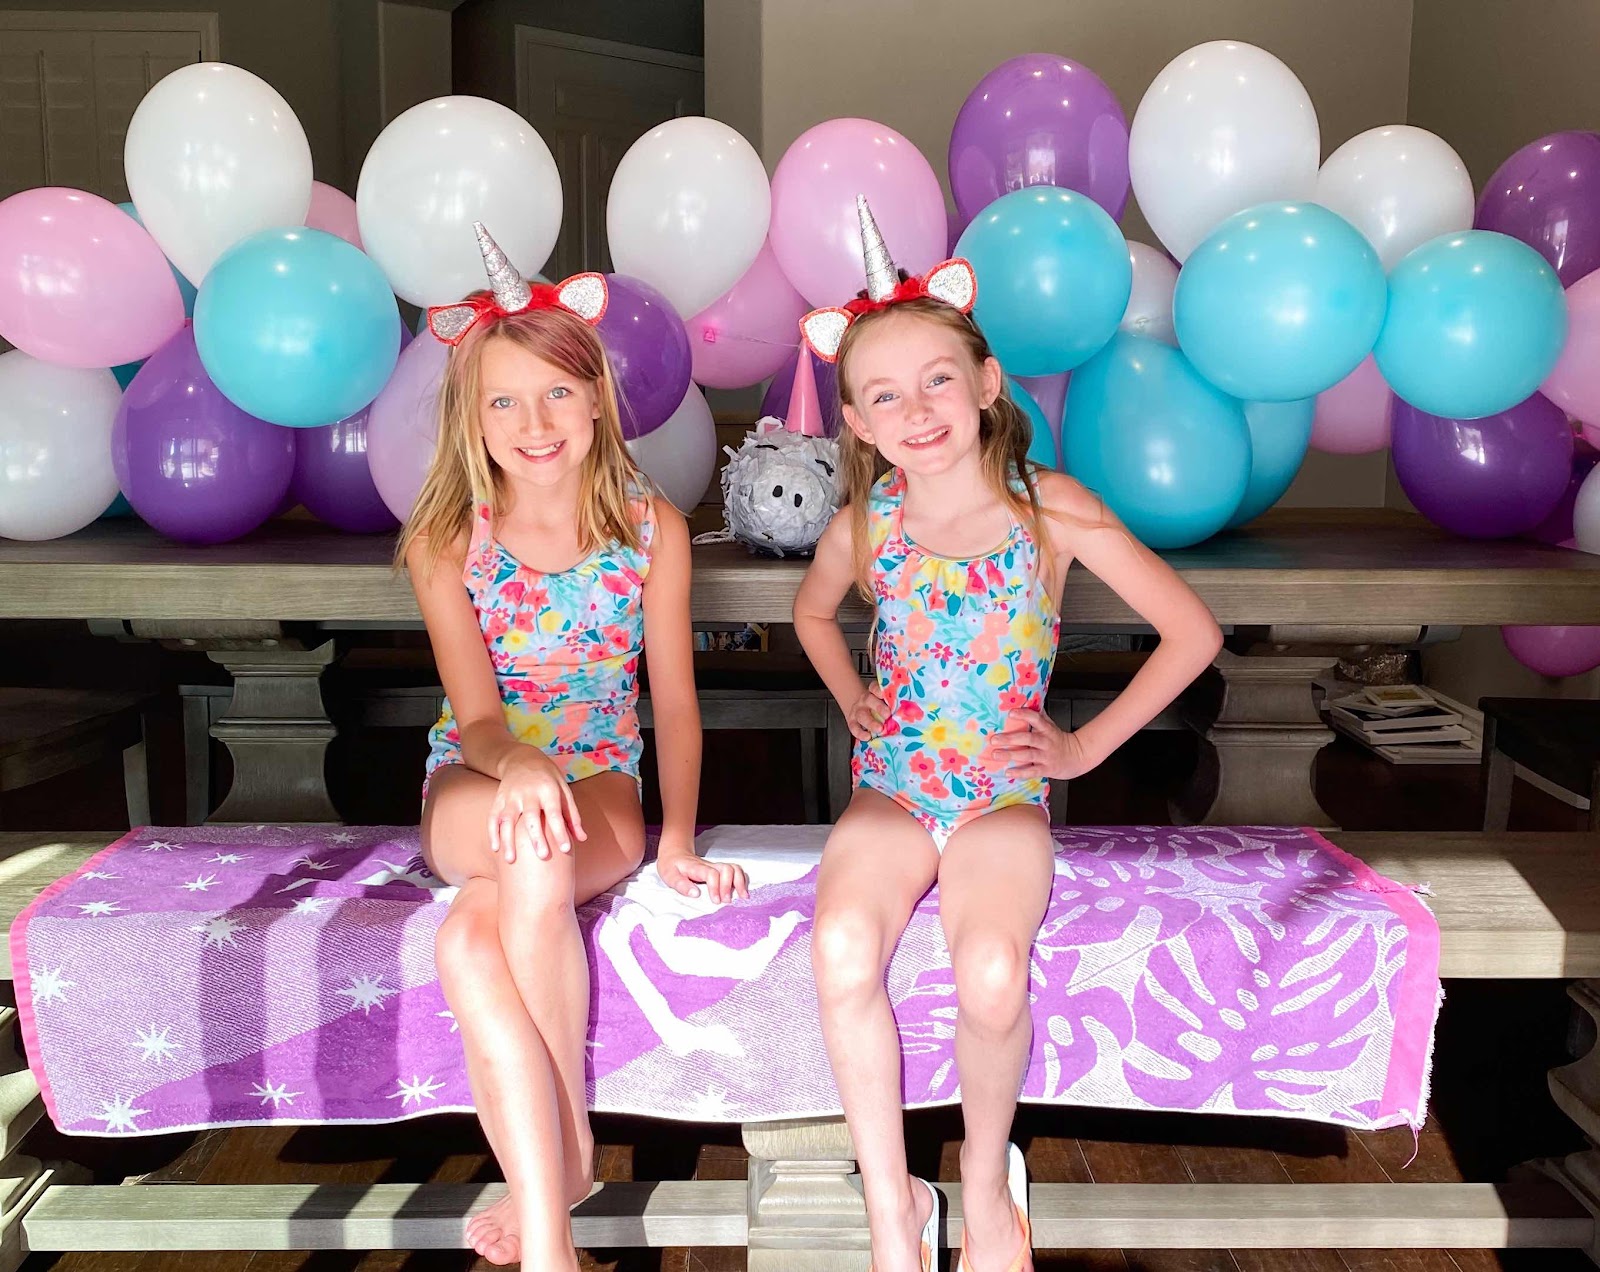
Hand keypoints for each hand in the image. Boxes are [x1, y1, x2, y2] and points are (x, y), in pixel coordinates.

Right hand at [489, 748, 586, 863]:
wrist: (522, 758)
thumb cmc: (548, 778)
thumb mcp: (564, 790)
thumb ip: (572, 815)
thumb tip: (581, 839)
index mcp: (548, 789)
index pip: (555, 813)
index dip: (560, 831)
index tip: (565, 849)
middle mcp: (528, 792)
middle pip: (531, 816)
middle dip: (536, 837)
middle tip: (542, 857)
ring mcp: (511, 795)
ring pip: (507, 818)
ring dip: (507, 839)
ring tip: (510, 860)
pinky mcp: (498, 798)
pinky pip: (493, 816)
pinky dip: (492, 832)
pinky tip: (495, 848)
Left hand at [656, 843, 748, 902]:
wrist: (675, 854)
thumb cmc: (672, 867)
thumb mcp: (670, 876)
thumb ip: (681, 885)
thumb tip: (696, 894)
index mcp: (697, 868)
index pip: (711, 873)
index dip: (716, 887)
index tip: (716, 901)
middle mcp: (710, 866)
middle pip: (727, 869)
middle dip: (730, 885)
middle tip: (726, 901)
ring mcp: (717, 867)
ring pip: (735, 868)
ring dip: (740, 882)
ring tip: (742, 897)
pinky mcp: (720, 870)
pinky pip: (736, 871)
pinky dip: (742, 880)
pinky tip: (742, 892)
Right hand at [845, 681, 889, 740]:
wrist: (863, 710)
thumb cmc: (881, 708)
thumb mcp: (887, 702)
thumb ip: (895, 705)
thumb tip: (911, 711)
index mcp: (874, 692)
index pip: (875, 687)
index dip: (879, 690)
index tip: (885, 695)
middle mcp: (865, 700)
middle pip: (869, 700)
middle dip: (878, 707)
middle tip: (887, 715)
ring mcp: (857, 711)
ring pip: (862, 715)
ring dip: (870, 722)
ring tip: (879, 729)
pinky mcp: (852, 722)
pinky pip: (854, 727)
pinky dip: (860, 733)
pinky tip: (867, 737)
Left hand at [984, 709, 1101, 780]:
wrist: (1077, 756)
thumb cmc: (1058, 739)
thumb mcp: (1051, 725)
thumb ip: (1038, 715)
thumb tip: (1026, 699)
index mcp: (1047, 729)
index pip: (1036, 719)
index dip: (1024, 715)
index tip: (1011, 713)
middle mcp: (1046, 742)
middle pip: (1028, 739)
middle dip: (1010, 739)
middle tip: (994, 739)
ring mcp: (1046, 756)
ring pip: (1028, 755)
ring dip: (1010, 755)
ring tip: (996, 755)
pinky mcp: (1046, 769)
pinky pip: (1032, 771)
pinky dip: (1020, 772)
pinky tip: (1008, 772)